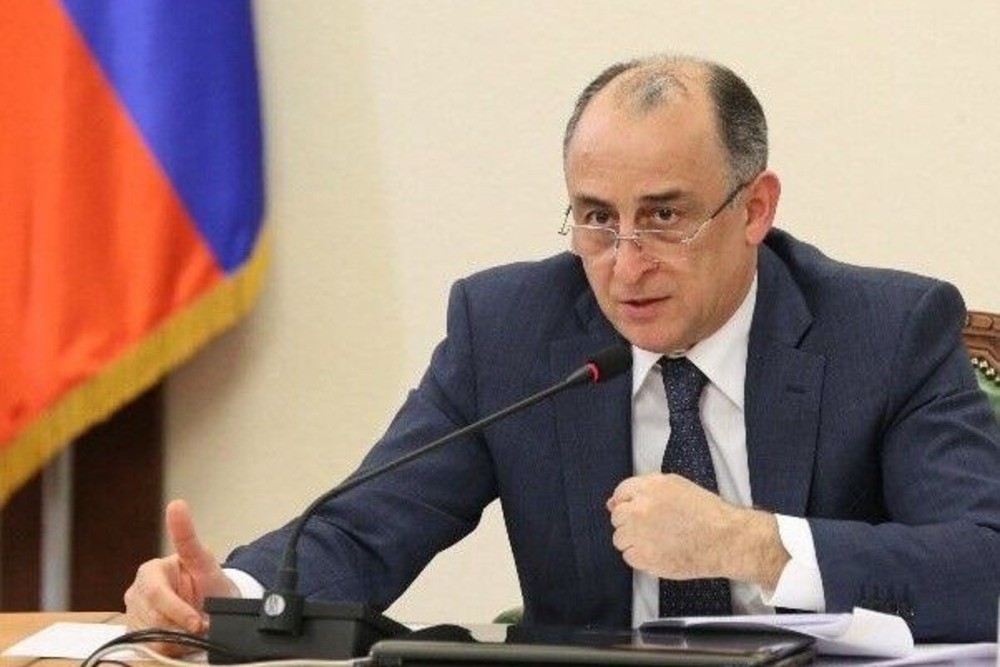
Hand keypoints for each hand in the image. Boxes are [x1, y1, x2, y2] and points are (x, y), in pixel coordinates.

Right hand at [123, 500, 237, 641]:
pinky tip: (184, 636)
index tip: (198, 621)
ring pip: (152, 637)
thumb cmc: (208, 581)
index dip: (178, 611)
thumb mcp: (203, 559)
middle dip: (182, 625)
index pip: (157, 595)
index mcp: (149, 572)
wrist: (215, 604)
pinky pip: (152, 648)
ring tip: (195, 625)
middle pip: (153, 620)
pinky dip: (172, 646)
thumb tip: (177, 505)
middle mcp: (137, 594)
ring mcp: (135, 616)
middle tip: (204, 624)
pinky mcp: (139, 635)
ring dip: (179, 637)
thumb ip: (187, 536)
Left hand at [606, 473, 787, 586]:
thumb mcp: (676, 486)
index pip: (620, 493)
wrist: (725, 539)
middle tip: (653, 528)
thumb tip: (613, 503)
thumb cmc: (707, 513)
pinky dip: (641, 558)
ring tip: (658, 541)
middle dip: (631, 523)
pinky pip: (629, 557)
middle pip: (617, 517)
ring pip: (620, 539)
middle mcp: (640, 509)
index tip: (637, 513)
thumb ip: (644, 490)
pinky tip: (660, 552)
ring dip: (634, 541)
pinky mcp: (644, 557)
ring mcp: (640, 534)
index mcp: (649, 487)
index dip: (628, 504)